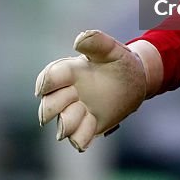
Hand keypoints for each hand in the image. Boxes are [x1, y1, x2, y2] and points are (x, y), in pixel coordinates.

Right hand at [35, 29, 148, 151]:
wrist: (135, 81)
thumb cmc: (119, 62)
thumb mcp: (112, 49)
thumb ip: (96, 41)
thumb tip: (77, 40)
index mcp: (70, 72)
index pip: (49, 78)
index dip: (45, 82)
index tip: (44, 87)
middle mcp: (69, 94)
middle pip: (48, 106)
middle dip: (52, 108)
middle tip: (74, 99)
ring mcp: (78, 112)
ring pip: (62, 126)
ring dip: (68, 123)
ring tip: (86, 112)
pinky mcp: (89, 127)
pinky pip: (79, 139)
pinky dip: (82, 138)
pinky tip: (93, 125)